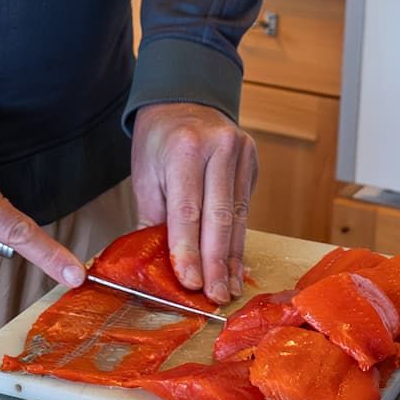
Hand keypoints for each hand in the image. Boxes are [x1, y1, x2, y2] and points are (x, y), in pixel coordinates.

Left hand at [131, 102, 259, 302]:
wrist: (184, 101)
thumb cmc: (158, 143)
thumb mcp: (145, 175)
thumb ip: (155, 218)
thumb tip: (159, 266)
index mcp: (184, 149)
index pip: (187, 209)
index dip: (189, 249)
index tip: (189, 282)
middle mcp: (218, 148)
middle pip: (219, 216)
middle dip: (216, 262)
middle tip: (215, 297)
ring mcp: (242, 153)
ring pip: (238, 217)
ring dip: (231, 259)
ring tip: (226, 289)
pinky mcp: (254, 163)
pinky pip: (246, 210)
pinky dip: (238, 242)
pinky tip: (234, 267)